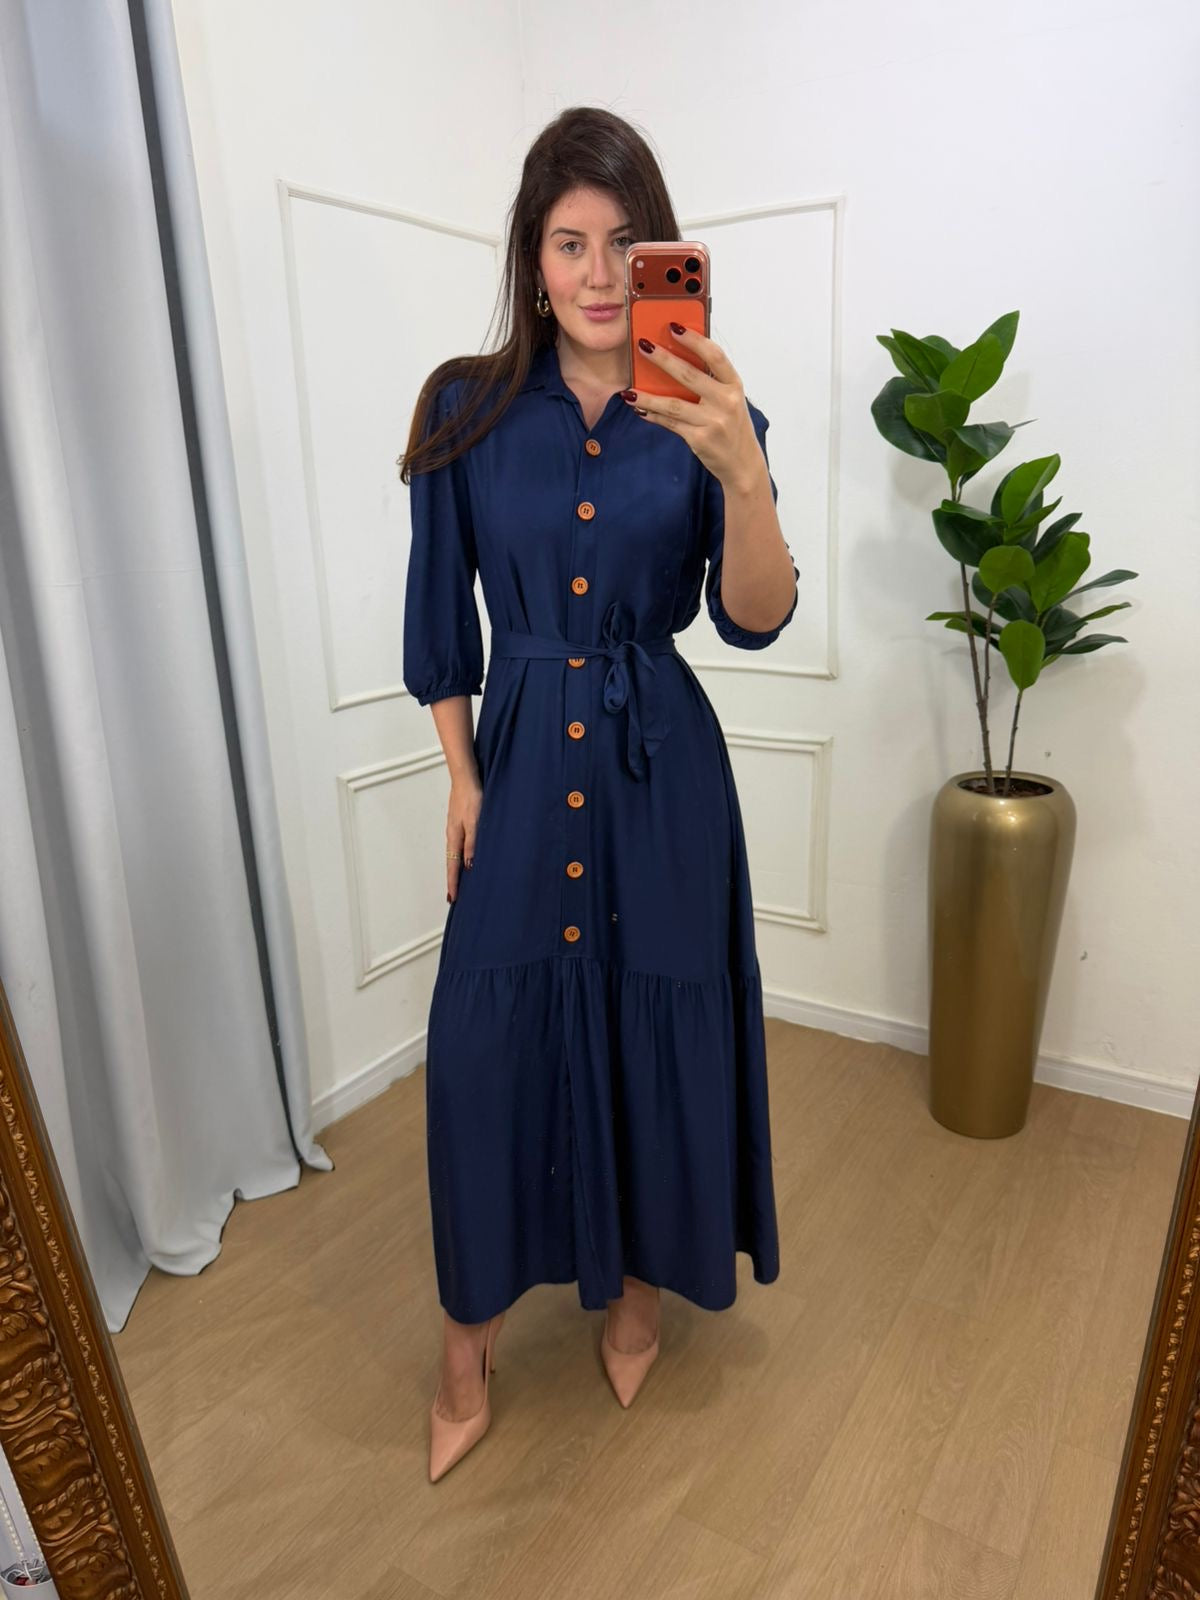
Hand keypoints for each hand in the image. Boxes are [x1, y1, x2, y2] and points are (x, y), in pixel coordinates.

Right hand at [446, 777, 481, 901]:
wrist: (466, 778)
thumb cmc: (471, 797)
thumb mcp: (475, 822)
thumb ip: (473, 843)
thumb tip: (469, 865)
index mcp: (455, 837)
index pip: (453, 866)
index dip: (453, 883)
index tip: (453, 898)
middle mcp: (453, 835)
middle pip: (452, 862)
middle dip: (453, 880)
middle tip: (454, 896)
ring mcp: (456, 828)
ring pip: (455, 854)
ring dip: (457, 869)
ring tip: (460, 882)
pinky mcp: (461, 822)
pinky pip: (460, 845)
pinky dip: (461, 856)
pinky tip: (467, 858)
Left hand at [625, 326, 764, 488]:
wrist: (742, 464)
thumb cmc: (732, 426)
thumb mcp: (729, 400)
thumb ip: (710, 382)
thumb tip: (674, 361)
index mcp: (734, 385)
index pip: (715, 356)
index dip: (694, 340)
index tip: (674, 327)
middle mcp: (726, 402)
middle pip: (689, 376)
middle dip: (663, 360)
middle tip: (643, 346)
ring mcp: (713, 422)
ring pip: (673, 404)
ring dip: (647, 397)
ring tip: (629, 391)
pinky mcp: (700, 439)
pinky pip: (670, 423)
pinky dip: (653, 415)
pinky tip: (640, 409)